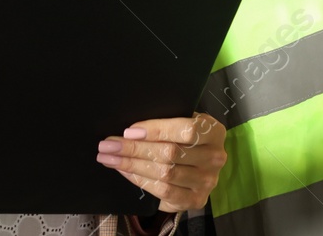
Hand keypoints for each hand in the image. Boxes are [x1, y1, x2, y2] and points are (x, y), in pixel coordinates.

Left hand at [97, 113, 226, 212]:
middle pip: (170, 153)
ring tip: (109, 158)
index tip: (129, 131)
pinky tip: (124, 171)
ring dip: (132, 165)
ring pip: (164, 173)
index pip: (186, 129)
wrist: (201, 166)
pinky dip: (140, 180)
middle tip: (108, 145)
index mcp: (213, 131)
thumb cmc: (187, 138)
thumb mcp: (185, 123)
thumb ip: (167, 123)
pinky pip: (163, 191)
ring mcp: (206, 181)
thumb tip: (133, 127)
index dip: (156, 130)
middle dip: (134, 149)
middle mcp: (214, 157)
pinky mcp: (195, 199)